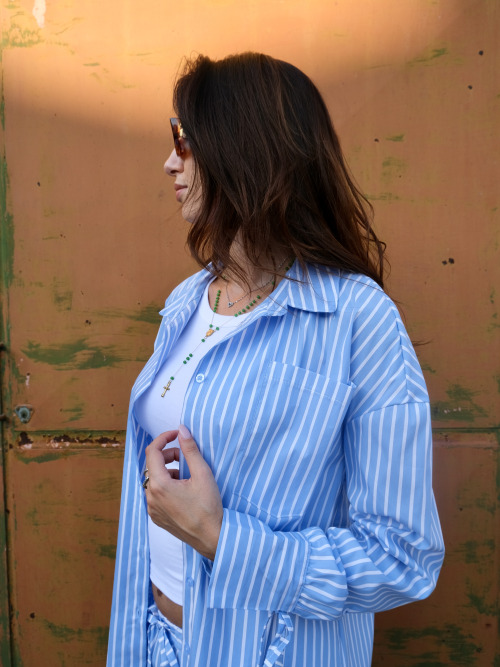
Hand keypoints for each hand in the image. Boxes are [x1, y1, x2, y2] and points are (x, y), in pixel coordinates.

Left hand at [145, 425, 222, 559]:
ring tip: (186, 476)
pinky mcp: (156, 517)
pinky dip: (165, 486)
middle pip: (152, 465)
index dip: (164, 438)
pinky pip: (155, 494)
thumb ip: (190, 449)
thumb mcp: (202, 474)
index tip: (176, 434)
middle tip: (185, 457)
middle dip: (167, 455)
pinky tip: (182, 491)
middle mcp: (150, 497)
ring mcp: (152, 509)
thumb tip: (182, 429)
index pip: (152, 451)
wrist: (212, 537)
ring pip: (153, 480)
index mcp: (159, 485)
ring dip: (167, 471)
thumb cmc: (209, 507)